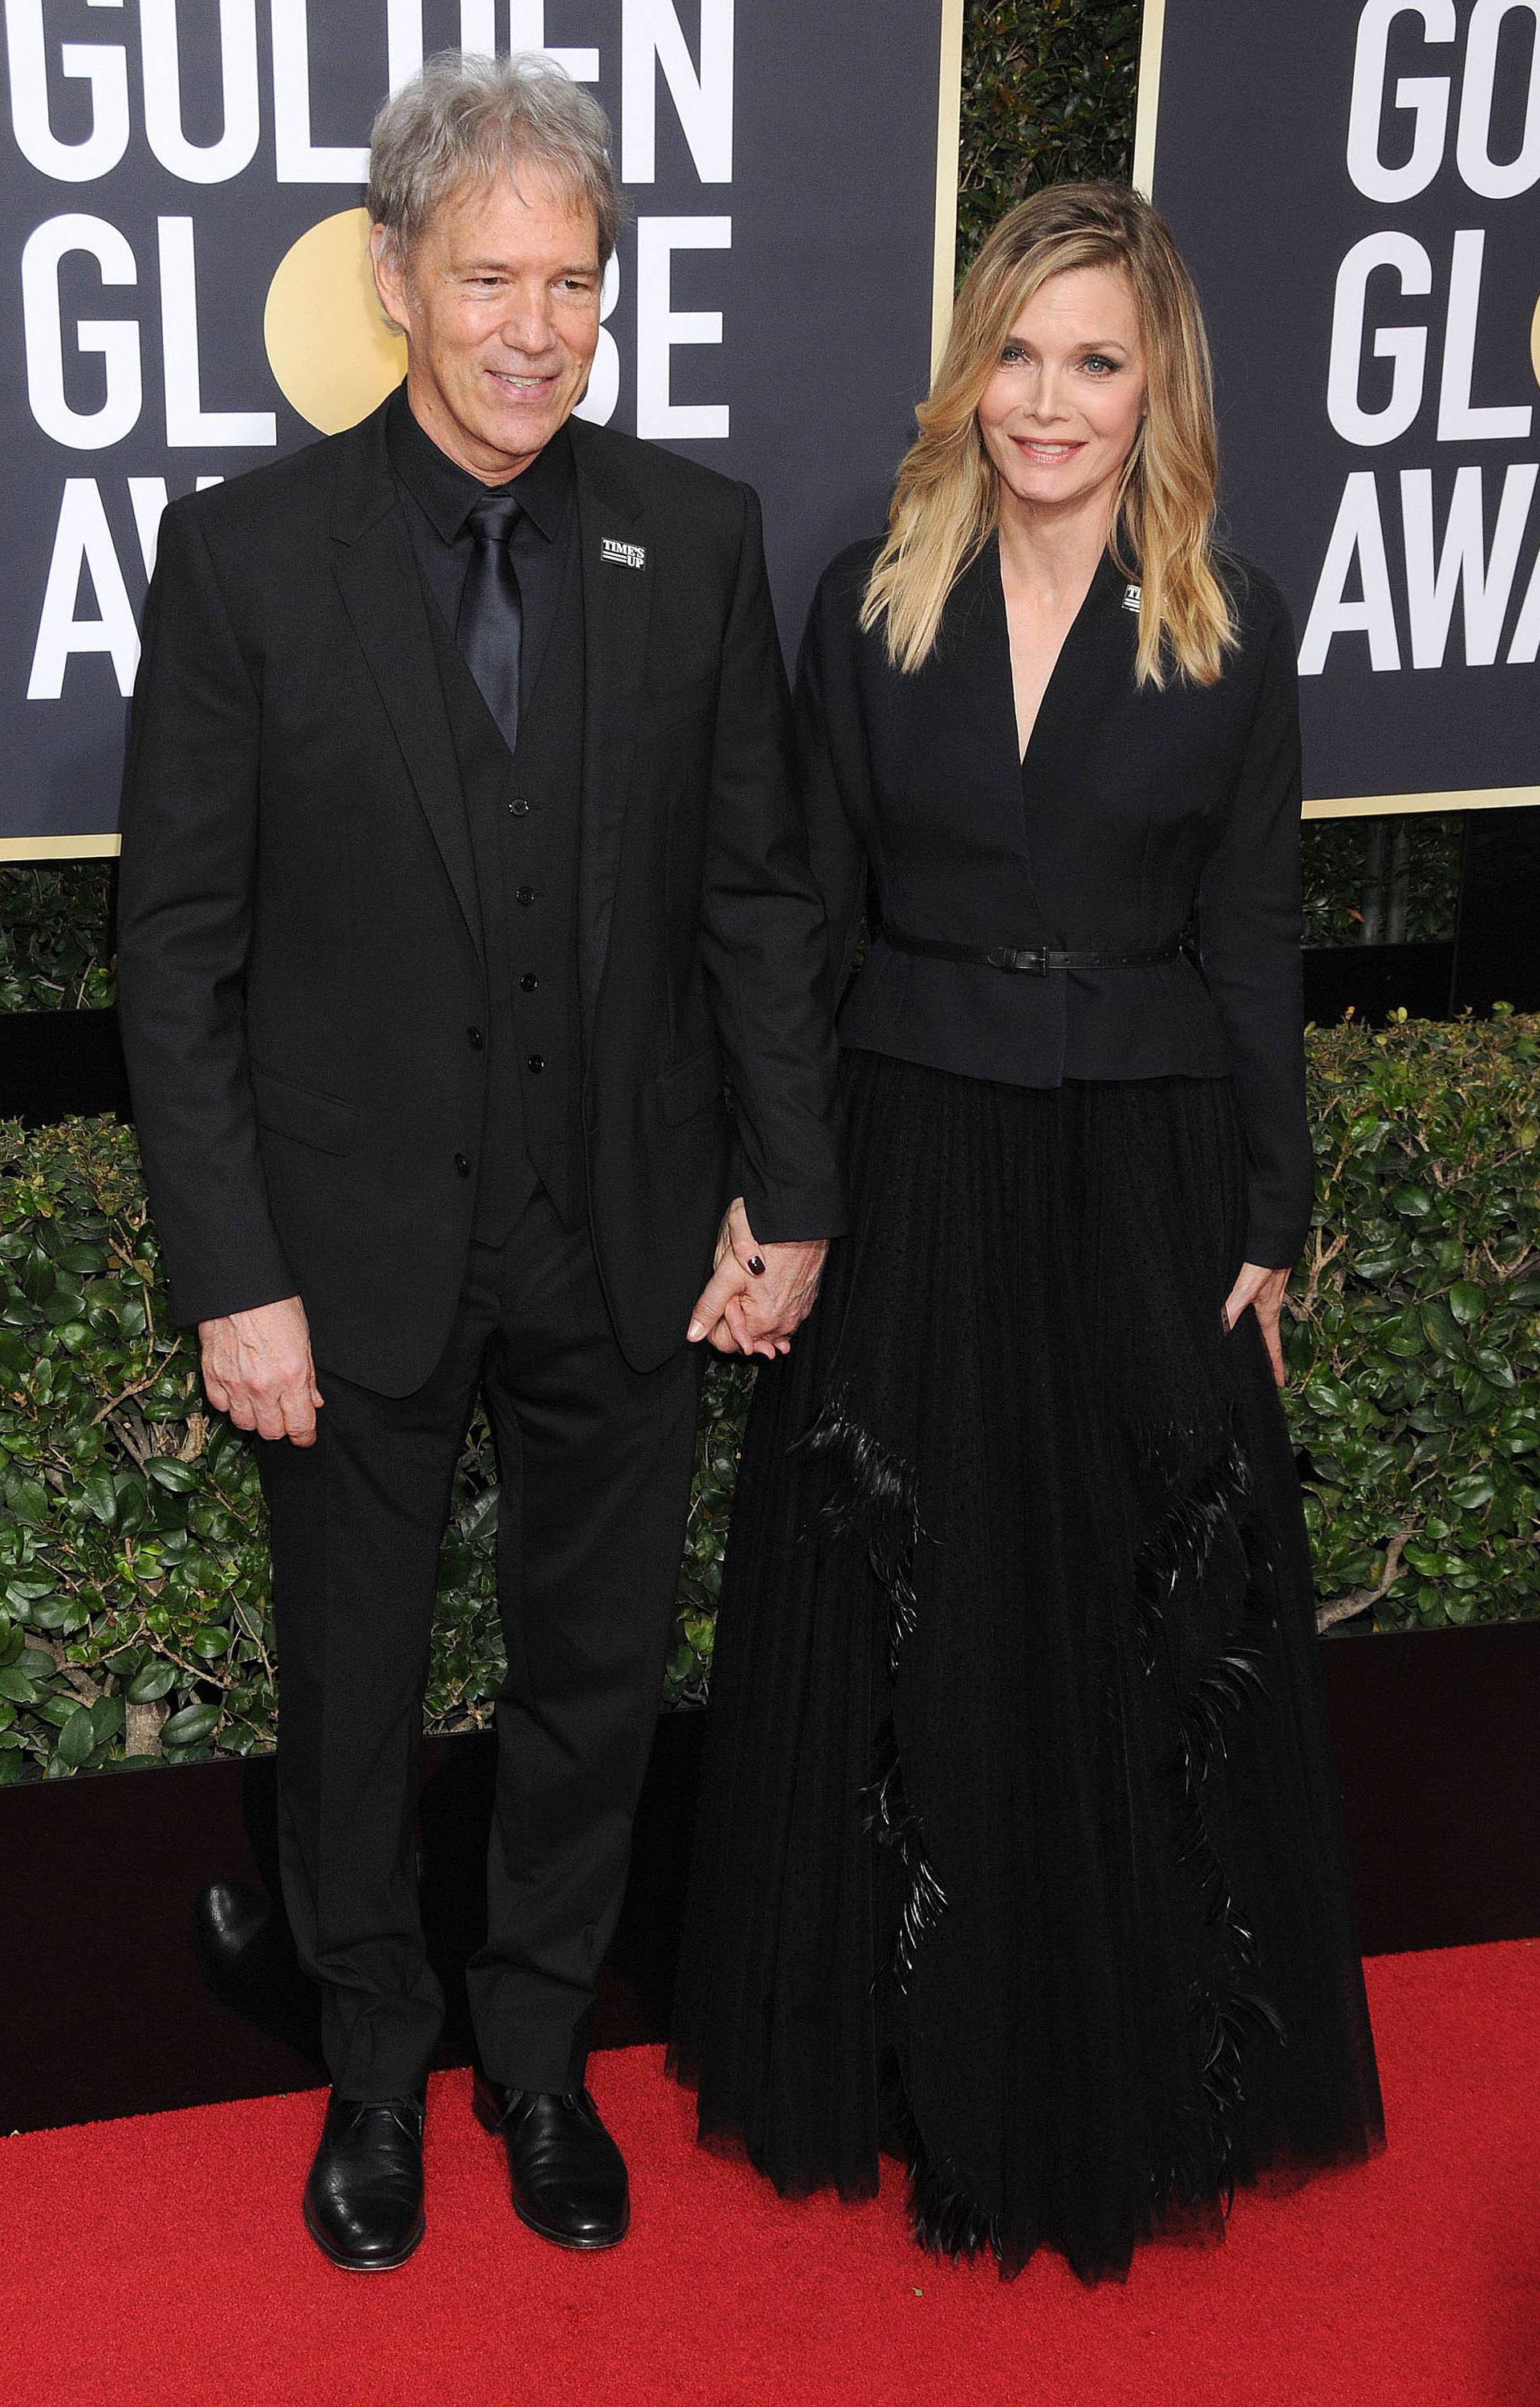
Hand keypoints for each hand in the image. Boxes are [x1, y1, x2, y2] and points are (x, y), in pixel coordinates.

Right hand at [199, 1295, 322, 1444]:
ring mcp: (234, 1384)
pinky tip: (239, 1392)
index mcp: (291, 1377)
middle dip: (281, 1427)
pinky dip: (230, 1405)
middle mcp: (262, 1386)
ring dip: (255, 1419)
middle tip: (284, 1415)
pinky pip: (221, 1407)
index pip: (299, 1425)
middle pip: (271, 1431)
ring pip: (244, 1424)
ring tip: (261, 1404)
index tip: (306, 1437)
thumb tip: (312, 1400)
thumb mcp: (303, 1339)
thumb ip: (308, 1376)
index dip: (305, 1436)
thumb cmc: (273, 1306)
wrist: (237, 1288)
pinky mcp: (212, 1377)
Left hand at [686, 1198, 827, 1358]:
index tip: (720, 1297)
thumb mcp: (726, 1270)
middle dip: (736, 1315)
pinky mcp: (805, 1302)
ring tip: (752, 1283)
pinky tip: (766, 1287)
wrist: (799, 1219)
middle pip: (746, 1337)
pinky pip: (782, 1316)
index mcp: (761, 1320)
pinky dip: (772, 1307)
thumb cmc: (767, 1238)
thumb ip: (710, 1306)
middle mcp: (782, 1323)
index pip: (724, 1343)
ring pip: (764, 1328)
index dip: (715, 1319)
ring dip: (754, 1312)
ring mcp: (796, 1313)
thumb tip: (695, 1332)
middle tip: (737, 1285)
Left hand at [1221, 1261, 1290, 1386]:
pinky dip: (1252, 1319)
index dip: (1275, 1366)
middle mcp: (1268, 1307)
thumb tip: (1221, 1331)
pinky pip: (1256, 1309)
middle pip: (1268, 1338)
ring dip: (1261, 1338)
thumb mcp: (1247, 1289)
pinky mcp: (1261, 1285)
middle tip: (1268, 1374)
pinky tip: (1241, 1316)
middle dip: (1268, 1357)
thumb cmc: (1267, 1263)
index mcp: (1268, 1312)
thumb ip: (1233, 1308)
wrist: (1275, 1238)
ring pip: (1262, 1323)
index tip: (1279, 1384)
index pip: (1272, 1346)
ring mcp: (1265, 1296)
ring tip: (1256, 1351)